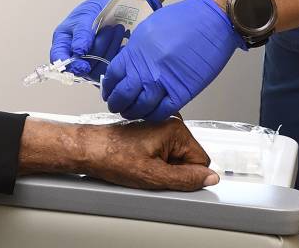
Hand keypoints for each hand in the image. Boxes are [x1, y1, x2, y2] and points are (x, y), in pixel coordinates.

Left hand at [18, 118, 216, 190]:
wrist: (88, 148)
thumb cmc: (113, 156)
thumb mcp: (155, 175)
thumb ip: (187, 178)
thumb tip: (209, 178)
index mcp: (175, 128)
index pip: (201, 160)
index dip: (187, 175)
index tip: (168, 176)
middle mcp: (169, 121)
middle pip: (188, 156)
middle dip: (174, 169)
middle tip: (151, 171)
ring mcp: (158, 123)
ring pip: (175, 155)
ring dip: (163, 165)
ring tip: (142, 165)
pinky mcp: (149, 128)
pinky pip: (163, 150)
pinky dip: (154, 159)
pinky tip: (138, 160)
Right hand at [50, 0, 161, 78]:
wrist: (112, 5)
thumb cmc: (94, 8)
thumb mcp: (86, 16)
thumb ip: (82, 34)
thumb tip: (78, 52)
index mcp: (63, 42)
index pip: (59, 60)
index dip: (70, 66)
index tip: (84, 66)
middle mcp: (74, 55)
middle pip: (81, 68)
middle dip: (98, 49)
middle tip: (109, 29)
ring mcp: (89, 61)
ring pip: (97, 69)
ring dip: (109, 49)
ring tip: (117, 29)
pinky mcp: (103, 63)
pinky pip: (109, 67)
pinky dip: (116, 54)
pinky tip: (121, 40)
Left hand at [102, 0, 241, 121]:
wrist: (212, 22)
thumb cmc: (185, 19)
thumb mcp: (149, 28)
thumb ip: (136, 50)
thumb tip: (128, 65)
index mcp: (136, 51)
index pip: (113, 76)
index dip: (109, 87)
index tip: (109, 91)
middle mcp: (146, 69)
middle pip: (122, 96)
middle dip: (117, 103)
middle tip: (118, 105)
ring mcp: (164, 83)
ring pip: (140, 108)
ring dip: (133, 112)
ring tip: (132, 112)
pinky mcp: (182, 92)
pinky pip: (162, 112)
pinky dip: (153, 115)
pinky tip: (151, 112)